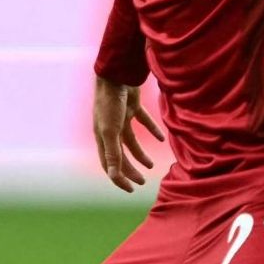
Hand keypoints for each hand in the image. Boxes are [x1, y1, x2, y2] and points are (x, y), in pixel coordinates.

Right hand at [93, 76, 164, 191]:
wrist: (115, 74)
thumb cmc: (109, 103)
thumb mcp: (110, 131)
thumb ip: (113, 154)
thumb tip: (114, 177)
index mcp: (102, 137)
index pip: (108, 164)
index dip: (118, 178)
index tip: (131, 190)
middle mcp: (110, 129)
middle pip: (120, 155)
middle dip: (130, 170)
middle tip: (142, 182)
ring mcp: (121, 118)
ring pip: (131, 142)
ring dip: (140, 155)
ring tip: (151, 166)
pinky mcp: (131, 107)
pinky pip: (143, 122)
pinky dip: (152, 130)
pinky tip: (161, 138)